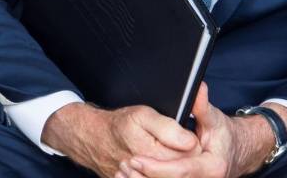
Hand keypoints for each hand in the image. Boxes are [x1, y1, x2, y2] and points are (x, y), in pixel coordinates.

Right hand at [42, 100, 199, 177]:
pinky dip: (160, 173)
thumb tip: (190, 141)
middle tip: (182, 145)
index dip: (194, 144)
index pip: (189, 156)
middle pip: (181, 171)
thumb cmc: (118, 125)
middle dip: (186, 158)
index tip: (191, 135)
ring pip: (170, 177)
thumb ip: (169, 128)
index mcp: (152, 153)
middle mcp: (146, 172)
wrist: (92, 139)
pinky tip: (161, 164)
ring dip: (174, 167)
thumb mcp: (143, 115)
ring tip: (170, 154)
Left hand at [116, 83, 285, 177]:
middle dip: (144, 177)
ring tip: (121, 173)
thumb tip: (198, 88)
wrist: (234, 152)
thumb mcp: (214, 118)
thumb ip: (202, 106)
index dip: (156, 167)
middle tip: (123, 166)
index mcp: (212, 167)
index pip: (180, 170)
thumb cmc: (222, 135)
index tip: (135, 159)